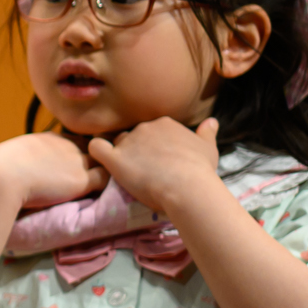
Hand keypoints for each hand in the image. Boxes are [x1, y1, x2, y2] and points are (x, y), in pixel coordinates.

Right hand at [0, 131, 105, 209]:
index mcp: (47, 139)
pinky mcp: (82, 179)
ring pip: (102, 161)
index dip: (75, 153)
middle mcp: (66, 146)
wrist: (0, 178)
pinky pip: (105, 178)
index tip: (71, 167)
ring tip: (102, 184)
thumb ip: (15, 161)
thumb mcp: (6, 157)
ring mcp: (76, 161)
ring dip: (102, 171)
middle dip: (93, 159)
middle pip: (90, 148)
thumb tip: (1, 171)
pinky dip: (105, 184)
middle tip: (94, 174)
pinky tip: (101, 193)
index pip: (71, 142)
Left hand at [87, 115, 224, 213]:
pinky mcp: (115, 158)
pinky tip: (102, 161)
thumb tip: (211, 122)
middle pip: (133, 136)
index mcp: (165, 123)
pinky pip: (96, 147)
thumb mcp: (208, 148)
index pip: (151, 132)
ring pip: (117, 143)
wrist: (187, 185)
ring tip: (128, 173)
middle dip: (136, 151)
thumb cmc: (200, 170)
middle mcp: (145, 127)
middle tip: (144, 171)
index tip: (157, 163)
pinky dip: (96, 151)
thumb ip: (206, 134)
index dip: (152, 147)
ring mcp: (129, 142)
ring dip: (120, 155)